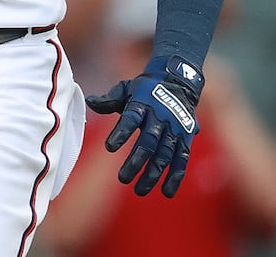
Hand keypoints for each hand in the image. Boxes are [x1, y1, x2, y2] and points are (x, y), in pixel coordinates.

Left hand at [86, 55, 204, 197]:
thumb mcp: (126, 89)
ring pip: (164, 155)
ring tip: (140, 190)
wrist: (178, 82)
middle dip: (136, 161)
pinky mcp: (185, 139)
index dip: (121, 133)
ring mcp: (174, 129)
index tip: (109, 148)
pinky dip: (175, 177)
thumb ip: (109, 99)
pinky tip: (166, 192)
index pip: (130, 119)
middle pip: (148, 142)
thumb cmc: (145, 88)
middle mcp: (160, 117)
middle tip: (122, 179)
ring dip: (153, 174)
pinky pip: (181, 160)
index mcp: (143, 104)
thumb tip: (89, 101)